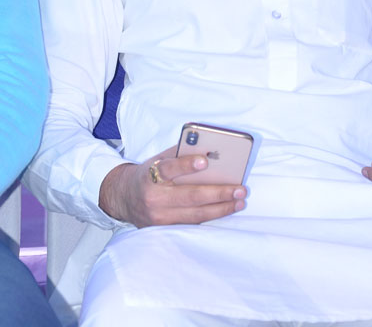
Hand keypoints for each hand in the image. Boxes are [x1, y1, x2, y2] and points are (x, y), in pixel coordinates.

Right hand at [99, 144, 246, 227]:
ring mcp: (158, 217)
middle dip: (218, 193)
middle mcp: (153, 198)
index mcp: (150, 175)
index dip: (186, 165)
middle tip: (239, 189)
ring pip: (194, 215)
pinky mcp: (164, 230)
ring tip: (239, 201)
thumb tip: (210, 151)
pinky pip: (191, 224)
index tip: (205, 161)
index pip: (168, 169)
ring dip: (220, 209)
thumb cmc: (147, 174)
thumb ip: (179, 155)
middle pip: (189, 196)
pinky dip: (211, 216)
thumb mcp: (157, 160)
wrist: (123, 197)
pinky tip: (226, 210)